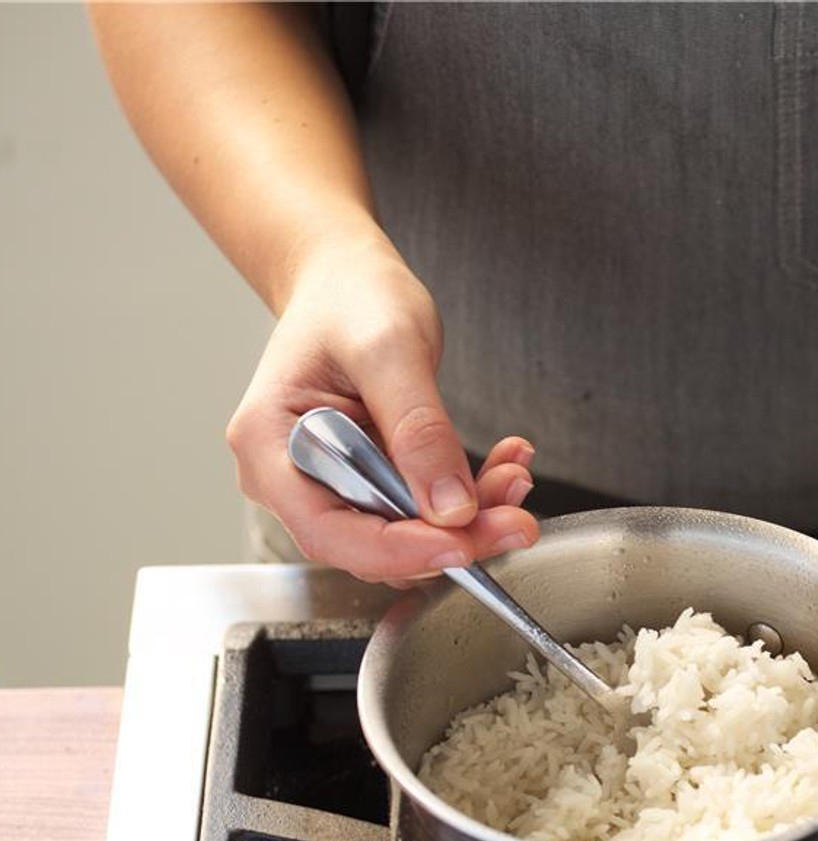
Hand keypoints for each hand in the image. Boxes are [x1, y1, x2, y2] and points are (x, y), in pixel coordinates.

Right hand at [226, 237, 538, 581]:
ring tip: (516, 476)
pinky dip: (471, 497)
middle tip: (517, 519)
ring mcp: (333, 484)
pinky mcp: (372, 484)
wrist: (350, 282)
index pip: (329, 531)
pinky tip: (505, 464)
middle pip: (371, 544)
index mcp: (270, 446)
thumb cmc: (351, 300)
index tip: (463, 545)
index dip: (398, 551)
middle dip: (450, 538)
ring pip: (406, 536)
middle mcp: (293, 477)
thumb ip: (418, 428)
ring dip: (470, 519)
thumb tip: (450, 506)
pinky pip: (423, 512)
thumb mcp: (391, 349)